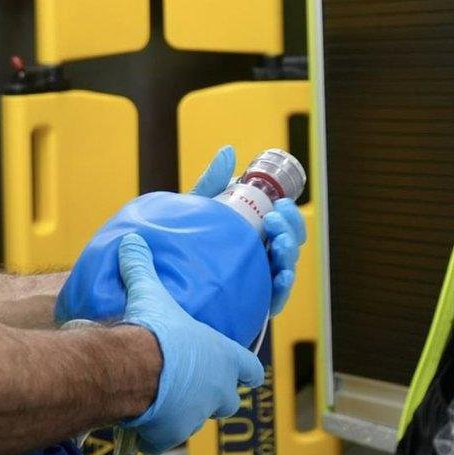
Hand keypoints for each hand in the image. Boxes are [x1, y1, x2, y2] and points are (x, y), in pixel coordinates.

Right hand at [117, 233, 265, 453]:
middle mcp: (217, 390)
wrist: (132, 368)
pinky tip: (142, 417)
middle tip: (194, 384)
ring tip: (164, 398)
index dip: (246, 370)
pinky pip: (166, 435)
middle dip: (216, 394)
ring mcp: (197, 415)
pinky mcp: (171, 433)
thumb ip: (143, 267)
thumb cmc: (153, 331)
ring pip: (198, 418)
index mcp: (223, 358)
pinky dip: (157, 429)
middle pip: (229, 400)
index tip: (243, 371)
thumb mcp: (151, 292)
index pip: (251, 370)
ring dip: (186, 410)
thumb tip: (133, 241)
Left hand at [189, 146, 308, 315]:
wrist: (161, 280)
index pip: (286, 225)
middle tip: (273, 220)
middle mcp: (262, 257)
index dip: (291, 215)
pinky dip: (284, 287)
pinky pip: (276, 298)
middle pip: (292, 244)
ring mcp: (258, 280)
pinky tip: (281, 276)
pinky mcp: (252, 304)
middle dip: (291, 229)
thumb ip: (214, 182)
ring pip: (287, 267)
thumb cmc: (184, 244)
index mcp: (257, 235)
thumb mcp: (200, 210)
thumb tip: (228, 150)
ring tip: (278, 244)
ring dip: (290, 253)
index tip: (280, 203)